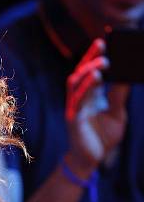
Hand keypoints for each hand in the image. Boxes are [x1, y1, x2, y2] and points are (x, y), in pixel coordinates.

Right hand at [65, 38, 129, 177]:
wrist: (91, 161)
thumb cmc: (101, 138)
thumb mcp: (117, 114)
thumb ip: (119, 96)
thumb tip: (127, 75)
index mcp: (89, 96)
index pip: (90, 70)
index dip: (95, 55)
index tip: (106, 39)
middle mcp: (79, 99)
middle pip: (80, 72)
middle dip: (90, 57)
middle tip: (103, 44)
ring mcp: (74, 108)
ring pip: (75, 83)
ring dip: (87, 70)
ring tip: (102, 61)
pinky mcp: (74, 119)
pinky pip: (78, 100)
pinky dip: (86, 87)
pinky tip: (95, 78)